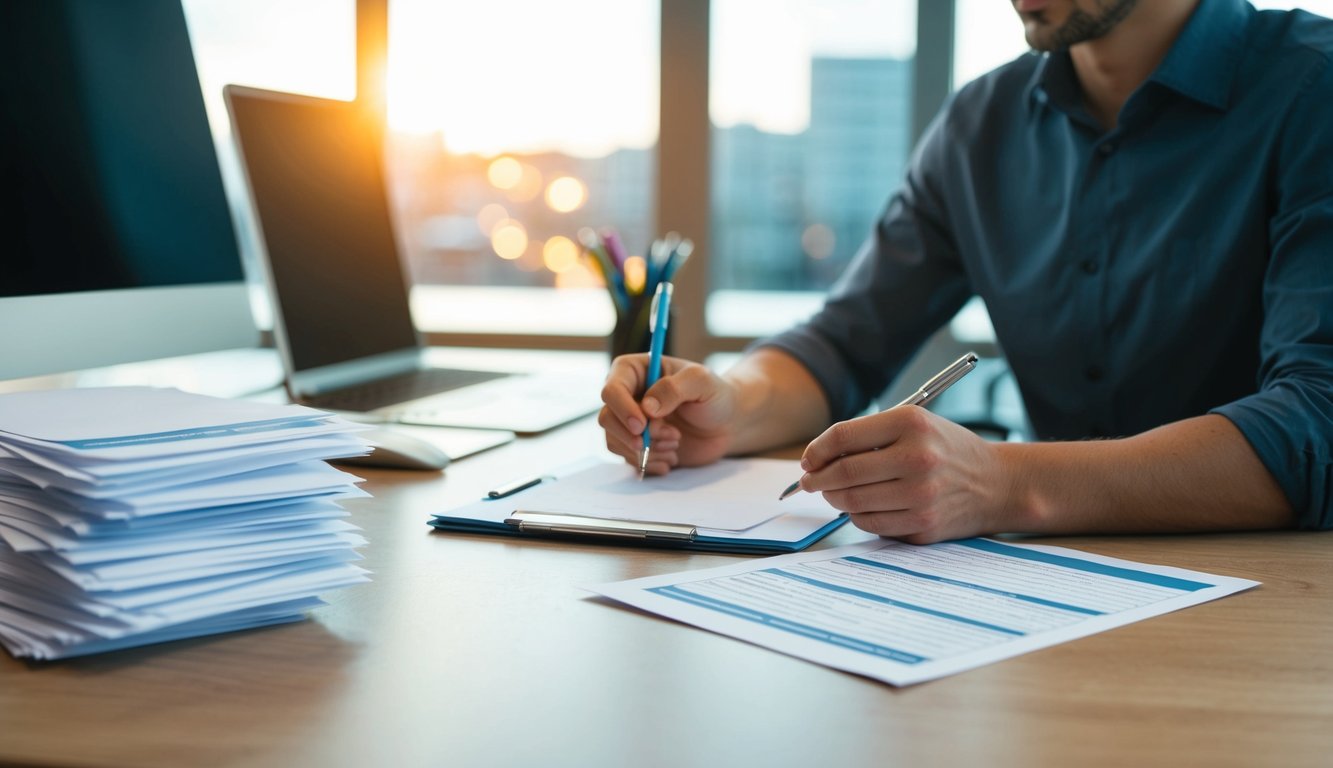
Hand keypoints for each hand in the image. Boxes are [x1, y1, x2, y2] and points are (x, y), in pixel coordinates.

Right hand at [598, 354, 737, 474]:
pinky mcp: (637, 445)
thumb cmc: (715, 396)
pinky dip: (649, 462)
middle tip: (671, 437)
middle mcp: (628, 396)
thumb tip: (646, 406)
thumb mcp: (702, 382)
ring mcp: (630, 422)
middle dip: (636, 435)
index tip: (643, 426)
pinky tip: (672, 457)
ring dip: (647, 449)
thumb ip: (674, 388)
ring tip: (676, 442)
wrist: (727, 424)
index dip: (622, 409)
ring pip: (615, 441)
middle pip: (607, 418)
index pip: (612, 389)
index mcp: (636, 371)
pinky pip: (628, 459)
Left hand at [797, 406, 1016, 543]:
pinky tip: (861, 507)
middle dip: (817, 479)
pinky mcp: (923, 525)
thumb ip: (869, 435)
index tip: (808, 459)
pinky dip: (857, 516)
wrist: (997, 484)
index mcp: (911, 424)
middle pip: (844, 473)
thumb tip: (818, 458)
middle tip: (809, 481)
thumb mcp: (915, 424)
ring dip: (834, 499)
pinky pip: (871, 524)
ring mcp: (921, 496)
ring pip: (853, 502)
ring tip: (833, 493)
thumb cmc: (947, 450)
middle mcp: (917, 458)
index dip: (817, 449)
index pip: (844, 436)